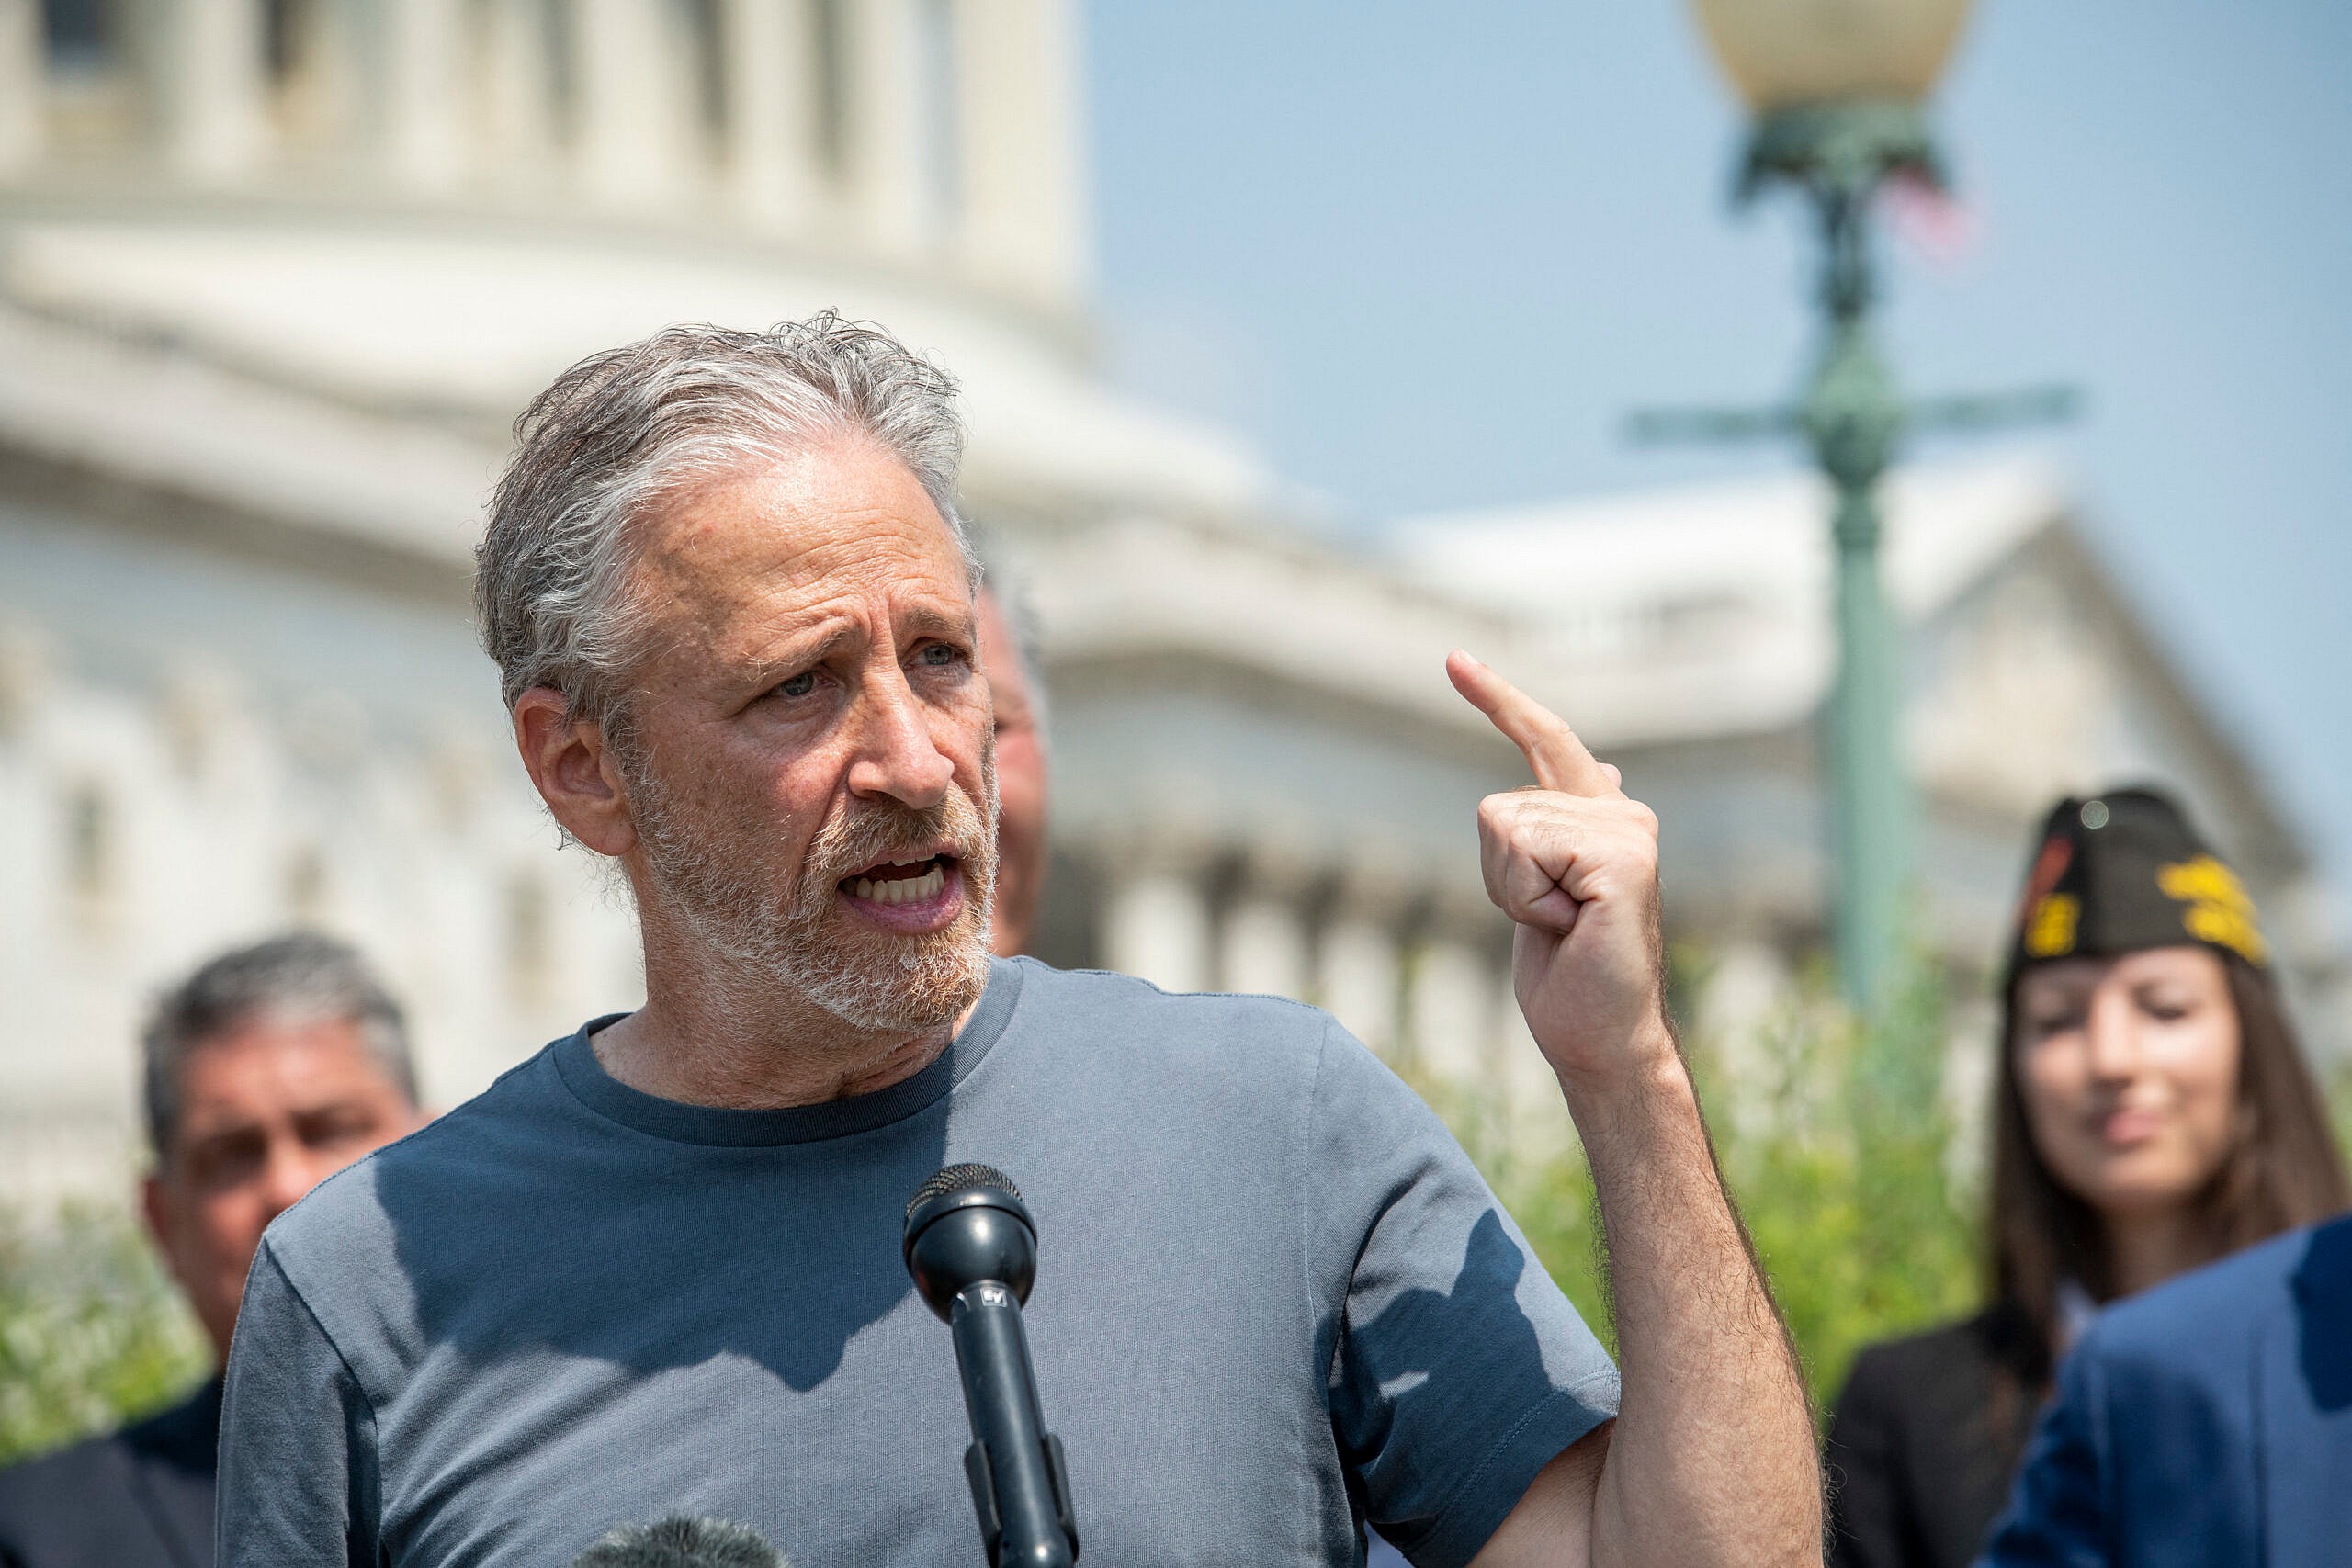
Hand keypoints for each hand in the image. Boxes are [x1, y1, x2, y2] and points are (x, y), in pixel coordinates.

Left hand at [1448, 651, 1670, 1092]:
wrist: (1601, 1039)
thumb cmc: (1570, 978)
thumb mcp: (1546, 888)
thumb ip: (1563, 827)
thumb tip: (1605, 766)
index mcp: (1603, 815)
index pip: (1544, 738)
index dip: (1498, 698)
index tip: (1453, 658)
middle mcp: (1622, 811)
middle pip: (1497, 808)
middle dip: (1499, 875)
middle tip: (1550, 923)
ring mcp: (1629, 829)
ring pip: (1503, 827)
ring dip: (1513, 891)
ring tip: (1564, 926)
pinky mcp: (1623, 855)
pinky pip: (1524, 849)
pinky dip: (1526, 898)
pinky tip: (1571, 925)